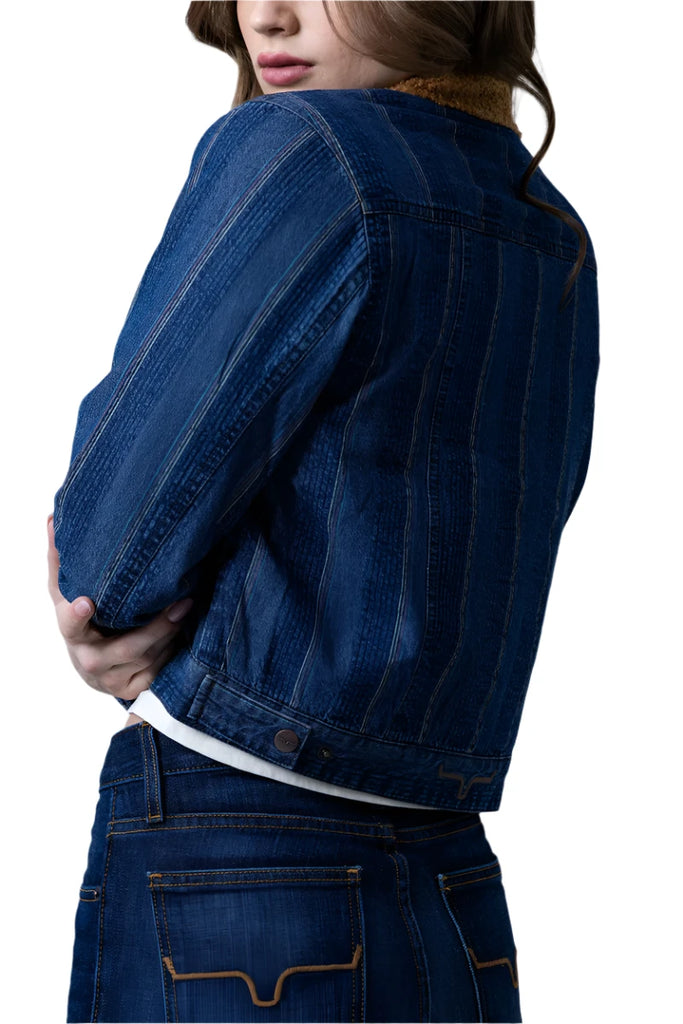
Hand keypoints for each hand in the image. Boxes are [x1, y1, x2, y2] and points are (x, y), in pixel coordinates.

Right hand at [47, 515, 192, 700]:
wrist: (91, 664)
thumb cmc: (82, 619)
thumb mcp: (66, 591)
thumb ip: (60, 558)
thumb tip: (51, 518)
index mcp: (72, 632)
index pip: (71, 624)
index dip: (78, 616)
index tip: (86, 603)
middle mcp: (89, 660)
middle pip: (129, 646)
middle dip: (159, 626)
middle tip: (183, 603)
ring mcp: (110, 679)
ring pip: (148, 658)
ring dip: (171, 634)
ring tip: (189, 610)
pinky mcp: (129, 689)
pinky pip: (157, 671)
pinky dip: (171, 651)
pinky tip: (182, 634)